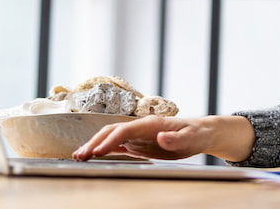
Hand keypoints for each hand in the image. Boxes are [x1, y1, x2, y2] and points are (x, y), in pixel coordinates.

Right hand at [72, 116, 214, 161]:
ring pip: (110, 137)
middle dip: (94, 142)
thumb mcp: (191, 138)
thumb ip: (176, 138)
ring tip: (78, 156)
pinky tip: (93, 156)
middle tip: (80, 155)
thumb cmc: (196, 134)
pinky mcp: (138, 143)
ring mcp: (137, 135)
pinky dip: (103, 149)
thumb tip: (161, 137)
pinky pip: (117, 145)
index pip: (124, 130)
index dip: (110, 140)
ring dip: (94, 145)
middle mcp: (140, 127)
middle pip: (111, 132)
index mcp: (150, 124)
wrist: (200, 132)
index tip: (97, 152)